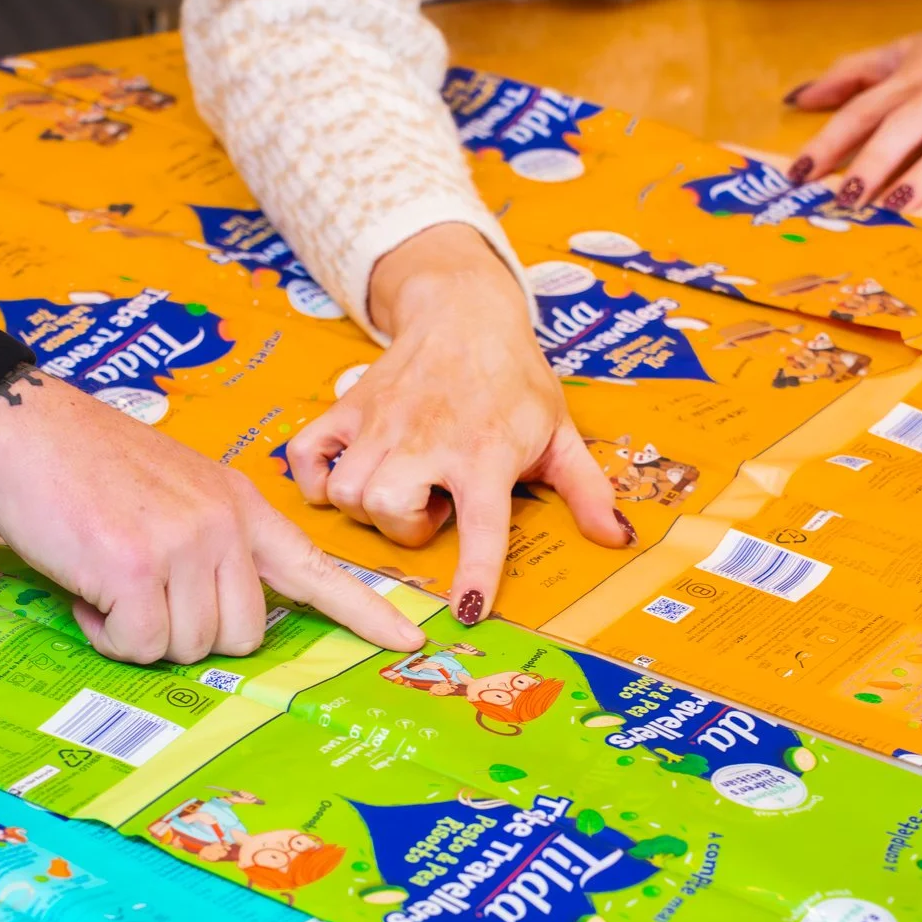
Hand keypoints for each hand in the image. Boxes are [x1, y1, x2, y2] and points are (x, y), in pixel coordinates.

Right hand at [0, 368, 424, 663]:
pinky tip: (87, 588)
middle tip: (144, 594)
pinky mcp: (135, 570)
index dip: (362, 610)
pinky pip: (137, 644)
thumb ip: (215, 539)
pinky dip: (105, 632)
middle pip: (242, 636)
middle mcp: (224, 526)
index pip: (316, 566)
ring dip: (139, 631)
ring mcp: (184, 547)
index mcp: (242, 506)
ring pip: (187, 647)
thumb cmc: (91, 464)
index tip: (406, 639)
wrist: (26, 426)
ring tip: (108, 579)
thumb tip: (227, 611)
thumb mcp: (180, 487)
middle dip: (189, 633)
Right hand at [286, 223, 629, 624]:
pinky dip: (314, 478)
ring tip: (399, 489)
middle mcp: (427, 440)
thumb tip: (616, 538)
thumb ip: (588, 490)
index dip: (475, 573)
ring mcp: (380, 423)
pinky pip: (305, 457)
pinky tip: (344, 476)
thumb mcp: (560, 432)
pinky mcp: (347, 409)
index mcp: (485, 453)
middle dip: (406, 528)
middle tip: (432, 508)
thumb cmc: (513, 378)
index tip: (467, 609)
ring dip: (368, 507)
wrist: (464, 312)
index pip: (483, 527)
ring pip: (348, 491)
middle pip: (389, 510)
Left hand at [784, 0, 921, 209]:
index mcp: (917, 77)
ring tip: (899, 205)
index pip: (865, 110)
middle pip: (907, 122)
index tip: (797, 175)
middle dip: (874, 160)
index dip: (829, 141)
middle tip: (846, 198)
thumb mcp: (911, 52)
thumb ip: (854, 75)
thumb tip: (799, 97)